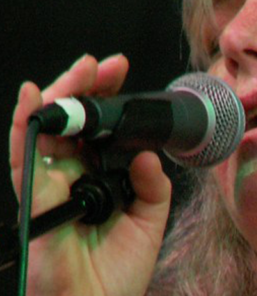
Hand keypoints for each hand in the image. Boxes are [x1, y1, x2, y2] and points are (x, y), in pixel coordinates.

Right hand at [9, 54, 170, 295]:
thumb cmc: (119, 271)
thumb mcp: (150, 220)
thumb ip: (153, 185)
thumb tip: (147, 153)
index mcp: (95, 178)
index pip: (96, 129)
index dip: (105, 98)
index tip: (120, 72)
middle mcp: (68, 178)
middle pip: (70, 123)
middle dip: (84, 88)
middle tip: (103, 65)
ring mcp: (48, 187)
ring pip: (46, 131)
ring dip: (62, 96)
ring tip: (81, 70)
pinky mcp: (34, 202)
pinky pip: (24, 159)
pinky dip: (26, 127)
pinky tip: (33, 97)